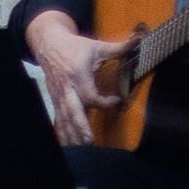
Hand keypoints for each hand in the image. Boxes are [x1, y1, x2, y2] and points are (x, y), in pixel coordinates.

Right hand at [25, 13, 129, 147]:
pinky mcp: (56, 99)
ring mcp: (59, 95)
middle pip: (72, 110)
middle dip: (79, 126)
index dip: (105, 102)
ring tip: (80, 148)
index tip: (117, 100)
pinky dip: (62, 131)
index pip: (90, 95)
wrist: (49, 44)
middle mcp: (66, 88)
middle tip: (88, 140)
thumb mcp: (96, 46)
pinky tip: (68, 144)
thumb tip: (139, 40)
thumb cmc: (75, 47)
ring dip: (71, 133)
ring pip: (64, 117)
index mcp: (77, 75)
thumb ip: (118, 47)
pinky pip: (59, 118)